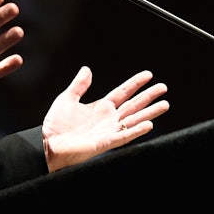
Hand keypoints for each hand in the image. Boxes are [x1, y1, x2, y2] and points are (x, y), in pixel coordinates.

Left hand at [42, 66, 168, 171]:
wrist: (48, 144)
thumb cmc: (56, 125)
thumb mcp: (67, 99)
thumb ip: (79, 85)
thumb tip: (87, 69)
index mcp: (100, 108)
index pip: (122, 93)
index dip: (135, 83)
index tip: (148, 74)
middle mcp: (108, 119)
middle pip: (133, 105)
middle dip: (148, 96)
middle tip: (163, 87)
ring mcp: (109, 131)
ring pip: (134, 119)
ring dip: (150, 112)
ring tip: (165, 104)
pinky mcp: (106, 143)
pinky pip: (125, 136)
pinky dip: (137, 130)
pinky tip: (149, 124)